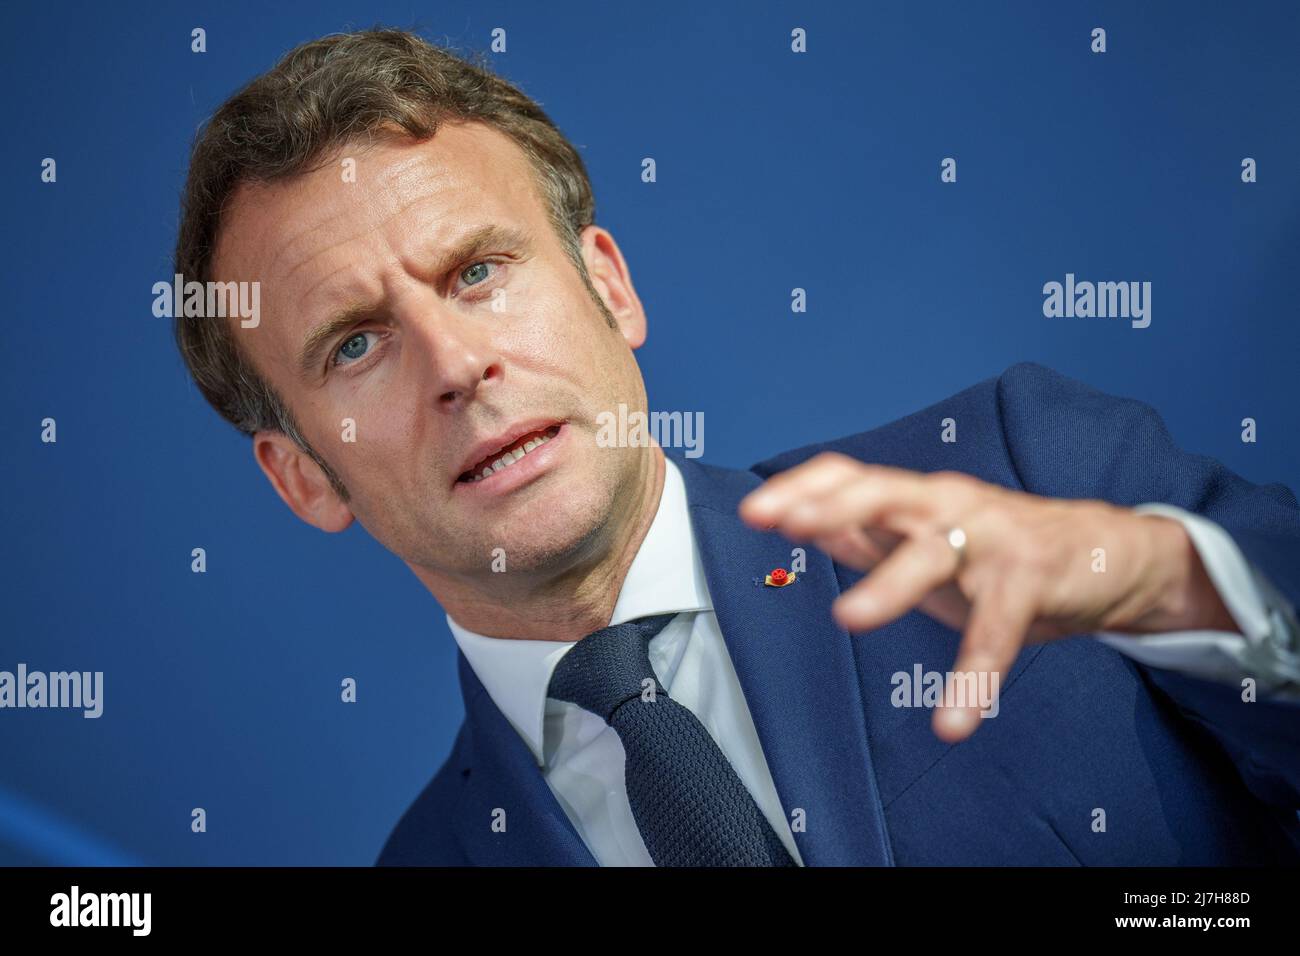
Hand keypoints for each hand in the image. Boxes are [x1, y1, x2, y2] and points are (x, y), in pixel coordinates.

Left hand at [738, 453, 1236, 741]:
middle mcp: (948, 505)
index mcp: (914, 498)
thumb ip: (866, 534)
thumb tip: (798, 521)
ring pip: (933, 554)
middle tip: (789, 526)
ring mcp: (991, 539)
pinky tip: (952, 719)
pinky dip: (973, 677)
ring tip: (848, 619)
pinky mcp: (1031, 580)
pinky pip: (997, 632)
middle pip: (883, 492)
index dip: (801, 487)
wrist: (1107, 553)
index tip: (754, 512)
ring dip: (888, 585)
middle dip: (832, 506)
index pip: (850, 475)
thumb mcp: (925, 540)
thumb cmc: (1000, 548)